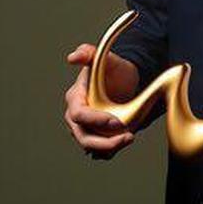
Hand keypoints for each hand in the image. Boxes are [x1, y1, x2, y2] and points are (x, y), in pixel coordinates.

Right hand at [63, 43, 139, 159]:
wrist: (124, 79)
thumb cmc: (112, 68)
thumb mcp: (104, 58)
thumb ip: (89, 53)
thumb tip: (73, 56)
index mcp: (75, 97)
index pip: (79, 115)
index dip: (95, 120)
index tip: (116, 122)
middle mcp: (77, 116)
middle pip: (83, 137)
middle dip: (104, 141)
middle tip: (127, 136)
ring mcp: (85, 128)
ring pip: (92, 146)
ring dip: (110, 147)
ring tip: (129, 138)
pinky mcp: (96, 136)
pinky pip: (100, 150)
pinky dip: (111, 150)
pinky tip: (125, 141)